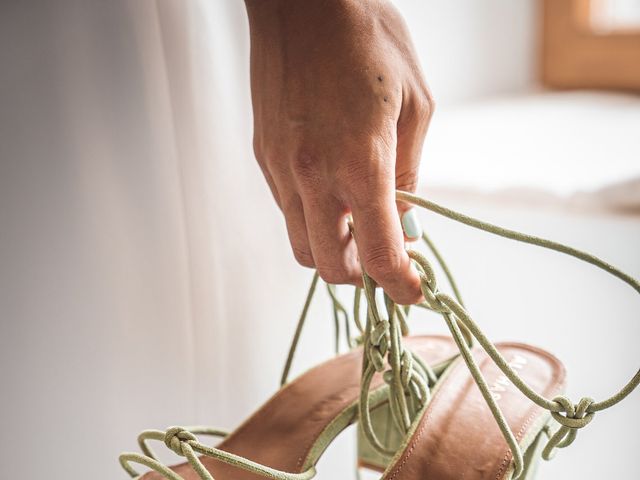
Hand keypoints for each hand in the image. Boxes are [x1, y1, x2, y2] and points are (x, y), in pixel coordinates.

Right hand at [245, 0, 432, 303]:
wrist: (302, 1)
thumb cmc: (368, 39)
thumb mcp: (415, 104)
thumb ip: (409, 173)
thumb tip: (405, 220)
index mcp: (360, 163)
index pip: (379, 256)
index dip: (401, 286)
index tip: (413, 292)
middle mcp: (312, 176)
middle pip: (328, 267)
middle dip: (360, 275)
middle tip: (382, 256)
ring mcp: (280, 168)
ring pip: (300, 243)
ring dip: (331, 248)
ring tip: (356, 221)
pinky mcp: (263, 156)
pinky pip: (286, 209)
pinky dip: (311, 217)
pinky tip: (329, 188)